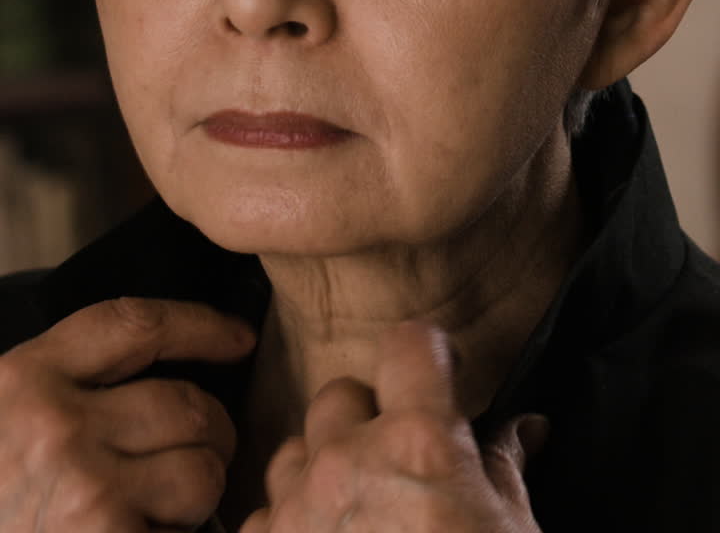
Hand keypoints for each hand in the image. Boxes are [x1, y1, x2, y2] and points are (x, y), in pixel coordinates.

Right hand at [0, 295, 255, 530]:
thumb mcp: (5, 422)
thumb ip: (65, 391)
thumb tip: (162, 373)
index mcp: (24, 379)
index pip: (134, 323)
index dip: (199, 325)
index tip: (238, 336)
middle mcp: (55, 426)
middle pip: (186, 404)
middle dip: (207, 434)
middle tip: (194, 458)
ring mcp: (83, 491)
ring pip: (201, 471)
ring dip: (199, 495)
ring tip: (160, 511)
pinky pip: (187, 531)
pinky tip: (145, 532)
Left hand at [238, 319, 545, 531]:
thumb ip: (503, 468)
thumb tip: (521, 428)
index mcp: (421, 443)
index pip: (410, 344)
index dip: (426, 357)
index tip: (436, 377)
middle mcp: (349, 462)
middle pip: (339, 394)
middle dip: (366, 419)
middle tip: (397, 464)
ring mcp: (298, 513)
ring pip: (292, 449)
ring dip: (320, 470)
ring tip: (356, 515)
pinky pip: (264, 514)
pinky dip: (289, 527)